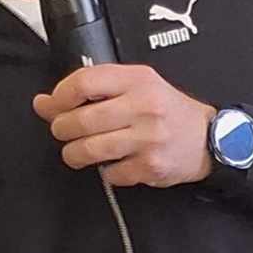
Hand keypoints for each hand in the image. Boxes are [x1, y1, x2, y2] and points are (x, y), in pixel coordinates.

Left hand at [33, 64, 215, 187]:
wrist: (209, 139)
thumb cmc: (166, 110)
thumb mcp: (135, 87)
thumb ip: (92, 91)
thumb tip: (43, 103)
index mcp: (138, 79)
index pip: (84, 82)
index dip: (59, 96)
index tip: (53, 105)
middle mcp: (144, 106)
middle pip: (81, 119)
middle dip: (61, 129)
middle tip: (63, 132)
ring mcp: (148, 138)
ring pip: (89, 149)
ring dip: (73, 154)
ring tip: (76, 152)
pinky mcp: (151, 166)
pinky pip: (110, 173)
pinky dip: (105, 172)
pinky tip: (112, 164)